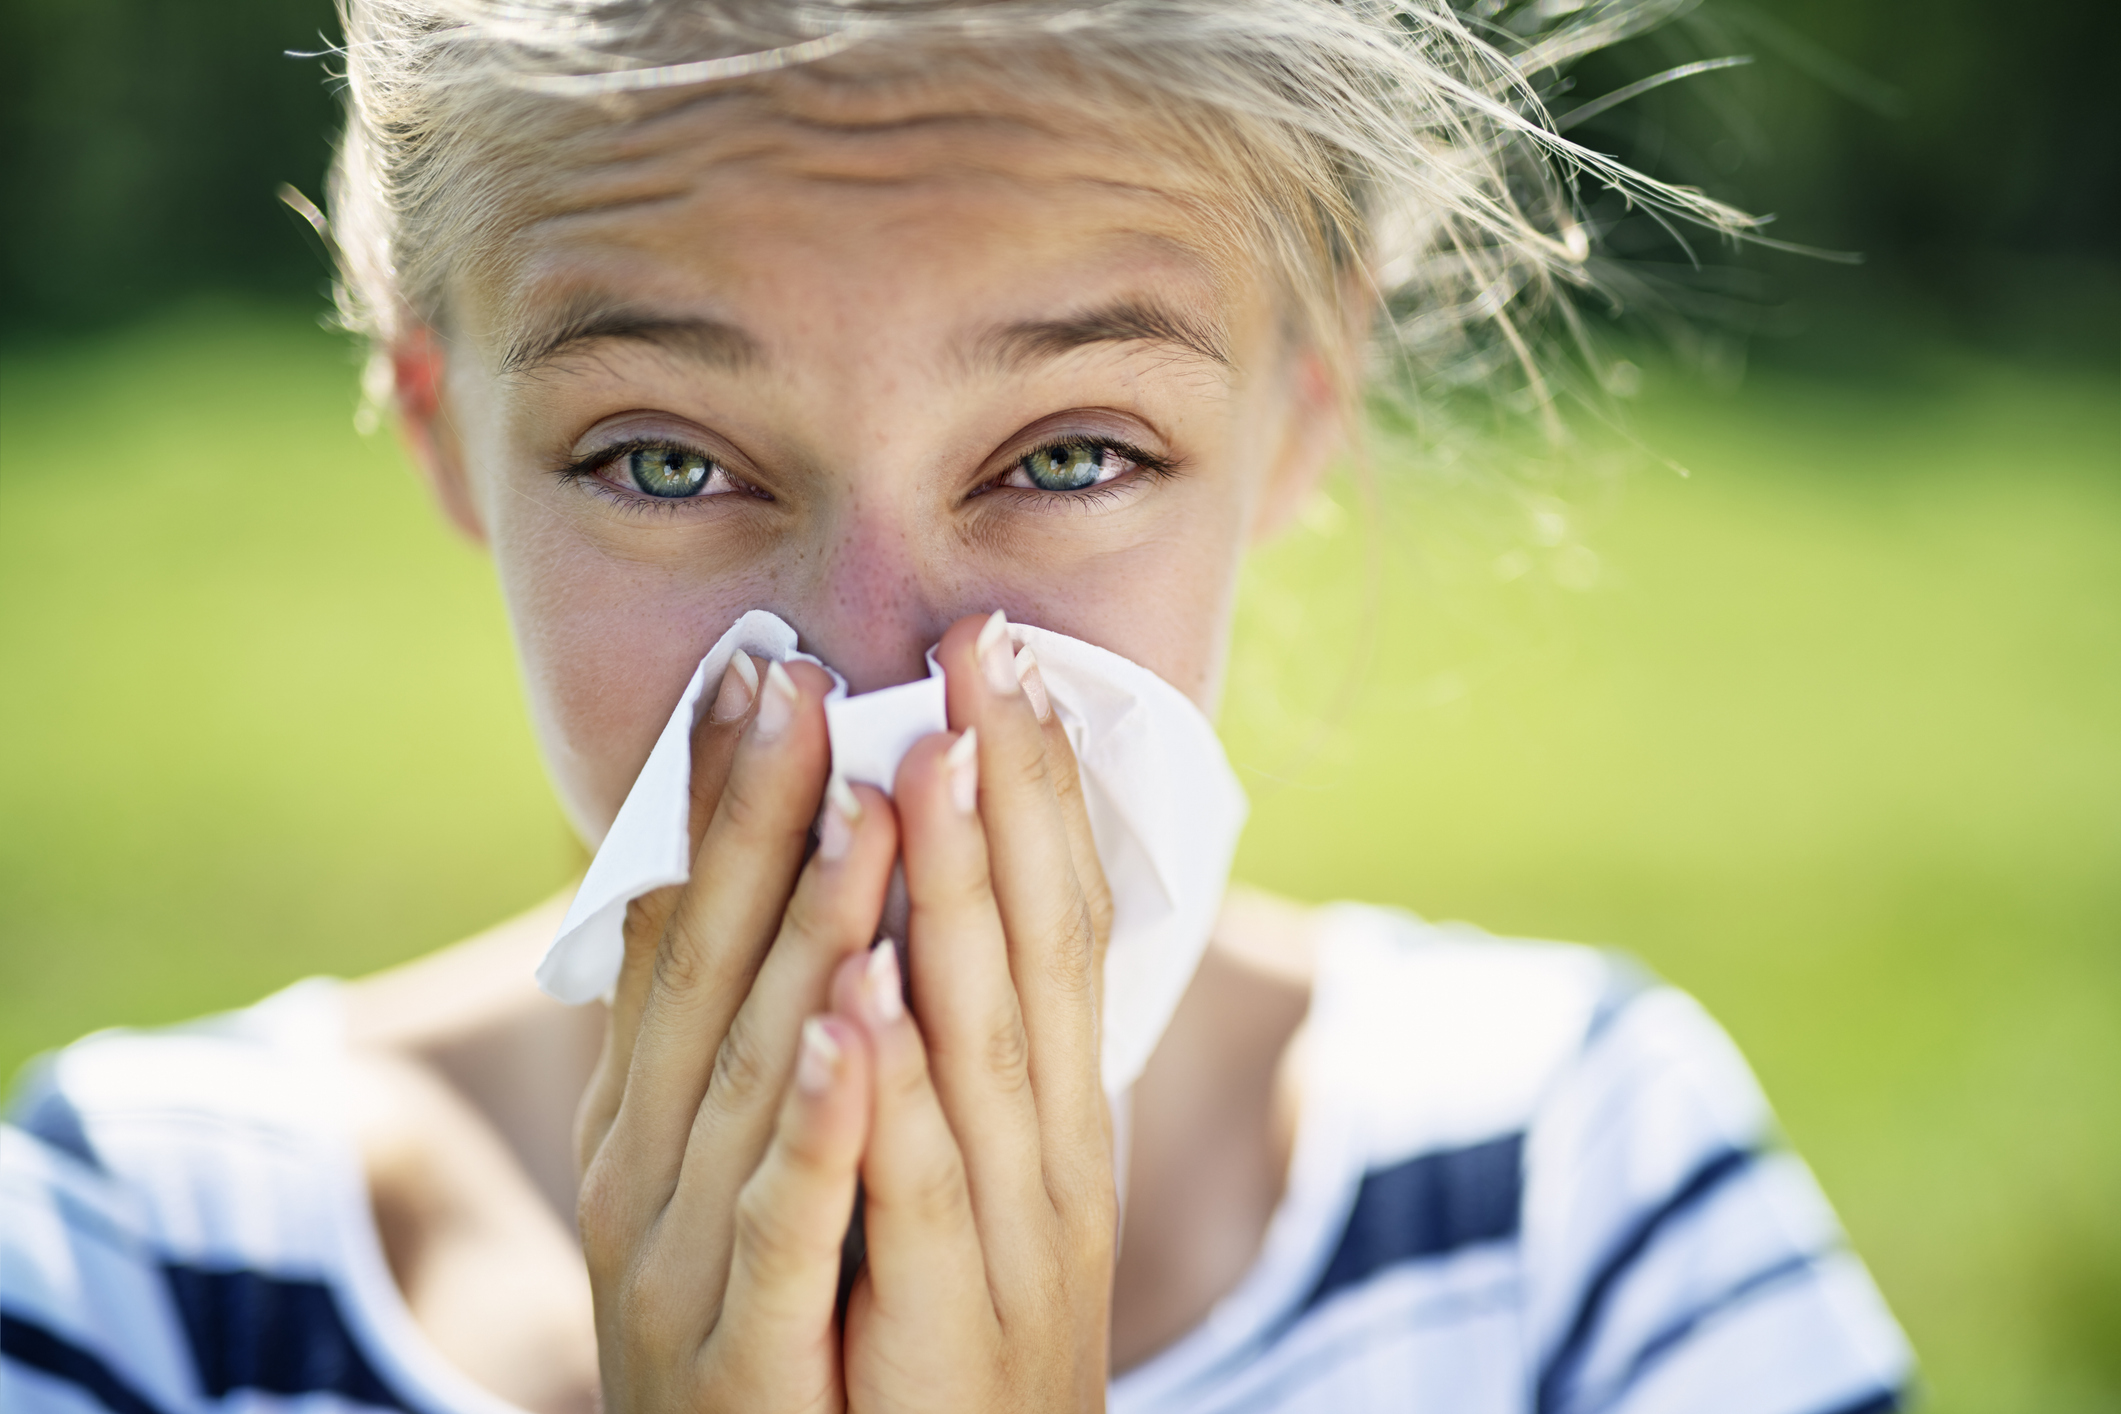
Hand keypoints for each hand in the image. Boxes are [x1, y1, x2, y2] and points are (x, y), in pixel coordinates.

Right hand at [571, 652, 897, 1413]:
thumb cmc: (763, 1322)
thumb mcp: (719, 1164)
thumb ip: (724, 1036)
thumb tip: (727, 877)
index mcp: (647, 1116)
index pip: (678, 930)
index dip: (713, 802)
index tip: (759, 671)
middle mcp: (645, 1171)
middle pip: (707, 972)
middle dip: (754, 821)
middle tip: (802, 682)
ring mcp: (682, 1262)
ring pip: (753, 1073)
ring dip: (808, 933)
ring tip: (865, 804)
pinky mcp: (743, 1355)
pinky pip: (786, 1220)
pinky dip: (822, 1119)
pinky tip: (860, 1021)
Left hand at [828, 612, 1119, 1411]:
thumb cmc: (939, 1334)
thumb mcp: (970, 1178)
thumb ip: (958, 1057)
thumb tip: (912, 917)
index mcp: (1048, 1114)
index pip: (1055, 926)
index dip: (1038, 792)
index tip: (1005, 662)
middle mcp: (1046, 1158)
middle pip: (1035, 953)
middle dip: (1009, 794)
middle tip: (981, 648)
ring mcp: (1004, 1242)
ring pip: (983, 1049)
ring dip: (958, 902)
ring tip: (922, 763)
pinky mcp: (935, 1329)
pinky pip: (911, 1199)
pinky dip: (891, 1099)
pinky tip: (863, 1004)